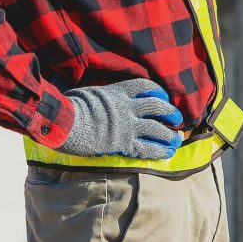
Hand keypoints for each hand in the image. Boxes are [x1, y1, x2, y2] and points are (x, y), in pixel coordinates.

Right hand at [58, 78, 183, 159]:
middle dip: (170, 113)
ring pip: (156, 129)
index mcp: (118, 92)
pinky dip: (159, 151)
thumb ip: (102, 97)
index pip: (145, 87)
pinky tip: (167, 154)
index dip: (158, 92)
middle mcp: (127, 107)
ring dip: (169, 135)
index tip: (164, 97)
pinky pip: (146, 148)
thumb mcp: (89, 93)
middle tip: (178, 120)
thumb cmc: (70, 107)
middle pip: (156, 107)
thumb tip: (99, 98)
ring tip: (177, 141)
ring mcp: (126, 126)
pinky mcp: (122, 144)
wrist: (64, 122)